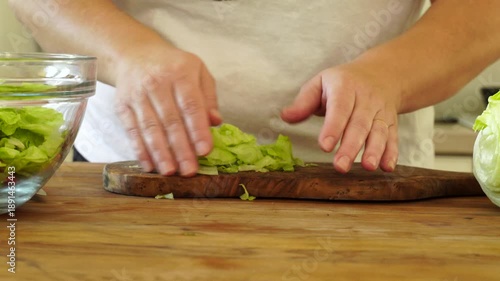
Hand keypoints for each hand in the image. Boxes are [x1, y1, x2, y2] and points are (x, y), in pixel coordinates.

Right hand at [114, 44, 221, 175]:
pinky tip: (149, 165)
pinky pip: (131, 130)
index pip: (190, 105)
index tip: (205, 151)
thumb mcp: (198, 72)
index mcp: (180, 73)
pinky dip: (139, 149)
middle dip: (180, 148)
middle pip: (170, 120)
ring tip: (170, 172)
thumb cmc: (174, 66)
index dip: (197, 130)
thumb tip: (216, 123)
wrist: (135, 53)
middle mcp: (156, 82)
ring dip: (160, 153)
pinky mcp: (122, 105)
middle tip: (189, 170)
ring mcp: (136, 94)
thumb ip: (208, 98)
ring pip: (149, 127)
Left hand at [281, 63, 400, 172]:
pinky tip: (387, 167)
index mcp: (345, 87)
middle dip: (350, 146)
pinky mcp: (391, 122)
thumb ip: (303, 102)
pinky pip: (393, 137)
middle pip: (359, 124)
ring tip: (368, 167)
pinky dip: (391, 153)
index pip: (339, 108)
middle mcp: (366, 99)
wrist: (380, 74)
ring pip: (379, 132)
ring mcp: (380, 111)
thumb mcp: (320, 83)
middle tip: (340, 166)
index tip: (324, 146)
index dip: (333, 127)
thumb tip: (286, 116)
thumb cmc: (343, 82)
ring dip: (375, 150)